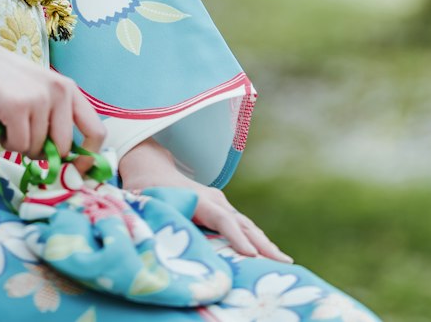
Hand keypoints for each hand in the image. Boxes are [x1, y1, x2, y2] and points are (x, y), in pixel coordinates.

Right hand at [0, 17, 105, 163]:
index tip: (72, 172)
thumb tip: (67, 162)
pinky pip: (18, 145)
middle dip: (42, 154)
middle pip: (63, 149)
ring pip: (37, 150)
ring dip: (19, 144)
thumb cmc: (2, 78)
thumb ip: (55, 118)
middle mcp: (60, 91)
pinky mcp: (17, 106)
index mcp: (69, 88)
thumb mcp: (39, 91)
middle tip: (23, 137)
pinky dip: (6, 142)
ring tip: (8, 120)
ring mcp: (39, 98)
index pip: (96, 131)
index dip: (87, 159)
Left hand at [118, 137, 292, 263]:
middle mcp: (213, 199)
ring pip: (247, 224)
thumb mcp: (145, 203)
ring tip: (285, 262)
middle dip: (262, 243)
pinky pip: (243, 226)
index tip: (251, 254)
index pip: (221, 218)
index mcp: (196, 198)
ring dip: (265, 243)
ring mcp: (220, 203)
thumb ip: (152, 219)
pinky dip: (258, 240)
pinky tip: (270, 256)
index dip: (236, 236)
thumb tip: (154, 237)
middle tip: (283, 262)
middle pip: (241, 222)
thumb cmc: (146, 190)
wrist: (151, 169)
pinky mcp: (222, 210)